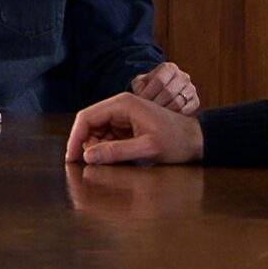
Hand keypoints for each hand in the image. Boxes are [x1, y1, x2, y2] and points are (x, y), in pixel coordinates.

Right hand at [65, 92, 204, 164]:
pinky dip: (106, 149)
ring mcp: (123, 116)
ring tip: (111, 162)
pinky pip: (107, 137)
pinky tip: (117, 159)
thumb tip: (88, 157)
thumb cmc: (176, 141)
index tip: (71, 159)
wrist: (196, 141)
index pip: (87, 117)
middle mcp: (120, 106)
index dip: (75, 138)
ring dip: (97, 148)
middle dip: (86, 144)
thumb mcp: (147, 149)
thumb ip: (117, 152)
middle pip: (89, 124)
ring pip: (97, 132)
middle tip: (93, 165)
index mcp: (123, 104)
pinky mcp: (127, 126)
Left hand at [131, 62, 199, 114]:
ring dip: (163, 112)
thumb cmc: (149, 88)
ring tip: (153, 118)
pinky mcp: (195, 101)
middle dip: (155, 104)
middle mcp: (183, 76)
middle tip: (146, 114)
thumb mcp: (141, 83)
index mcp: (169, 68)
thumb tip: (139, 95)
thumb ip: (138, 86)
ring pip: (177, 103)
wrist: (163, 94)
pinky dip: (174, 117)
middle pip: (169, 92)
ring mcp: (191, 89)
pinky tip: (164, 121)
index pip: (159, 81)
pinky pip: (185, 111)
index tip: (139, 104)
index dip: (148, 94)